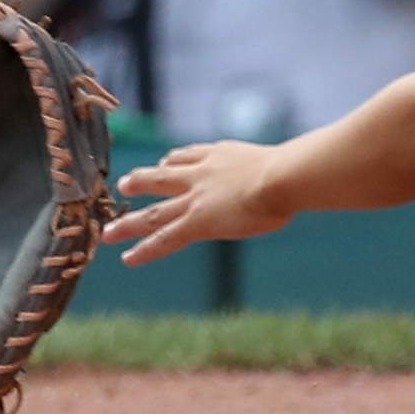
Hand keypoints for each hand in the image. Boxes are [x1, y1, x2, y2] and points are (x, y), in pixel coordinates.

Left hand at [112, 138, 291, 264]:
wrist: (282, 176)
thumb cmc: (294, 171)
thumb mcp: (283, 162)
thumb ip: (281, 167)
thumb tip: (304, 169)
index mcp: (220, 155)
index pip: (189, 156)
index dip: (174, 161)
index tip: (164, 162)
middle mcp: (200, 174)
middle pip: (161, 177)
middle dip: (141, 181)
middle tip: (126, 184)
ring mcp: (195, 198)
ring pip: (153, 211)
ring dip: (129, 222)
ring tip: (110, 231)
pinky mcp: (197, 222)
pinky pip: (164, 238)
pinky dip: (145, 249)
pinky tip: (128, 258)